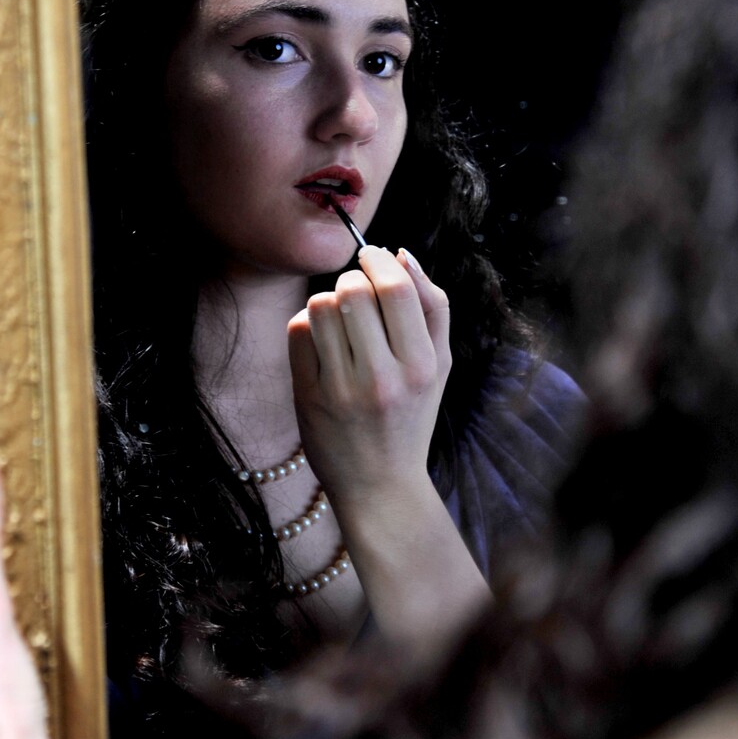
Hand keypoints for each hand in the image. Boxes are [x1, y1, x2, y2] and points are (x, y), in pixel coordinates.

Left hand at [287, 245, 450, 511]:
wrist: (380, 484)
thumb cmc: (412, 414)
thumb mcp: (439, 364)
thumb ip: (432, 305)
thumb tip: (401, 253)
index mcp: (422, 365)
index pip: (396, 288)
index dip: (378, 262)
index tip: (371, 259)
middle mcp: (383, 378)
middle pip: (353, 291)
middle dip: (351, 281)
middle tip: (356, 294)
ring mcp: (342, 390)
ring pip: (321, 306)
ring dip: (328, 301)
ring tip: (339, 321)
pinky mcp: (308, 398)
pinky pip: (298, 331)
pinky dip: (307, 325)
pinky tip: (322, 342)